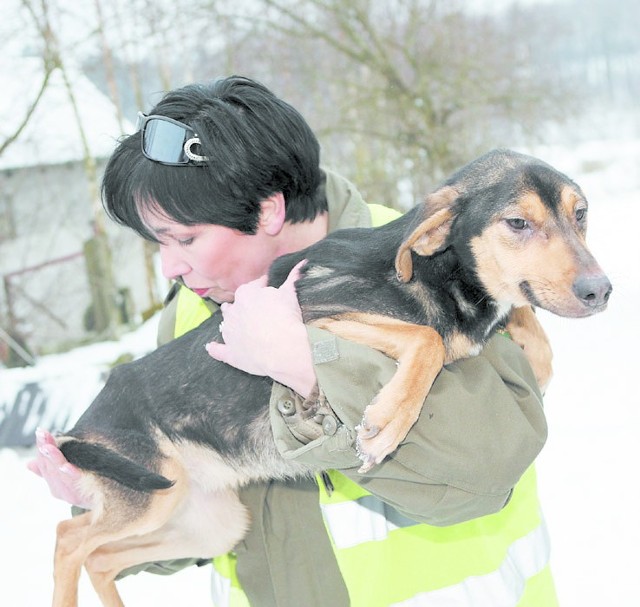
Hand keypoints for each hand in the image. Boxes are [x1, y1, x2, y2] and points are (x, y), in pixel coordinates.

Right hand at [26, 428, 91, 507]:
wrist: (109, 502)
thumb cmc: (88, 488)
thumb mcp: (68, 478)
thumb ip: (49, 471)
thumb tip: (28, 464)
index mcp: (55, 486)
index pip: (44, 464)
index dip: (42, 448)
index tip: (40, 432)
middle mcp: (60, 491)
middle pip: (50, 468)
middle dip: (46, 450)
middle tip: (42, 434)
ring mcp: (71, 494)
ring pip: (59, 473)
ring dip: (54, 459)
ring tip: (47, 446)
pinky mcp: (84, 495)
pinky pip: (75, 482)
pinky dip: (69, 474)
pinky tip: (64, 466)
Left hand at [206, 261, 315, 397]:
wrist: (284, 349)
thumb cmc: (287, 317)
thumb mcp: (291, 293)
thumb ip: (294, 277)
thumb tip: (302, 262)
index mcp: (246, 293)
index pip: (255, 285)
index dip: (264, 288)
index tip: (272, 291)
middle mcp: (233, 311)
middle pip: (237, 305)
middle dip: (245, 306)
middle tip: (259, 311)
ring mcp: (230, 333)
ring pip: (226, 324)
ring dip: (230, 323)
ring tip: (239, 326)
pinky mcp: (230, 353)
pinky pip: (218, 350)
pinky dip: (215, 348)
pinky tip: (211, 347)